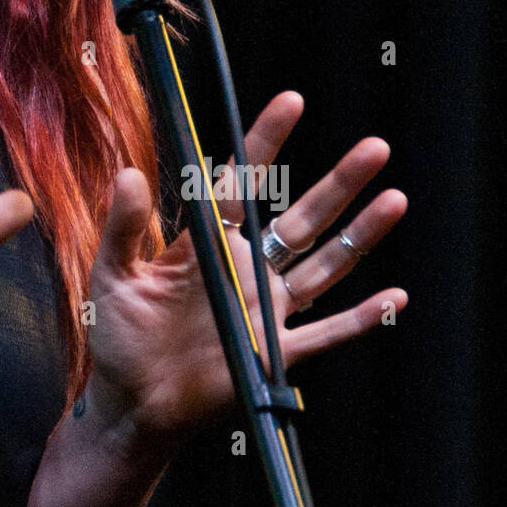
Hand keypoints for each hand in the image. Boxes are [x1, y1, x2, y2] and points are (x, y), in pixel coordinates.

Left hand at [84, 92, 408, 448]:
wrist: (132, 404)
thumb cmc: (118, 336)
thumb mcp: (112, 275)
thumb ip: (124, 227)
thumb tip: (129, 174)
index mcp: (208, 245)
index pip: (244, 184)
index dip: (267, 143)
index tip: (291, 102)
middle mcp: (246, 270)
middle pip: (302, 218)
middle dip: (339, 183)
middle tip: (374, 147)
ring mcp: (266, 310)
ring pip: (325, 264)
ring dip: (361, 234)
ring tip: (394, 197)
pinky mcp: (276, 354)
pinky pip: (327, 333)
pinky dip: (361, 319)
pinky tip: (394, 297)